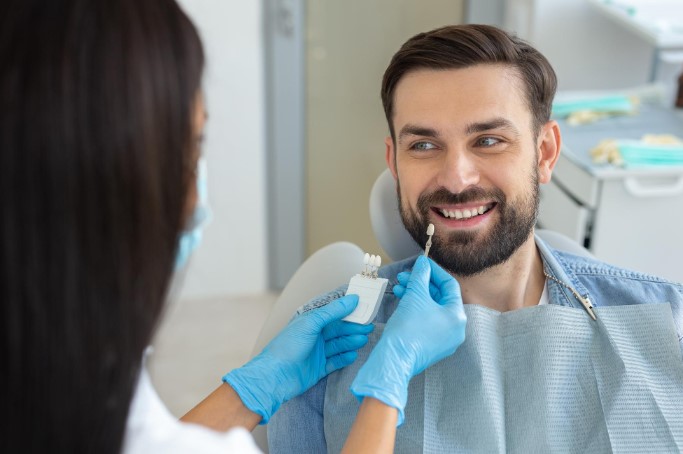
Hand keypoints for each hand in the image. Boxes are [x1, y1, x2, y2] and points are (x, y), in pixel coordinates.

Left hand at [223, 295, 373, 423]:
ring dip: (351, 342)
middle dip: (353, 328)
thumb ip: (332, 311)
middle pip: (338, 330)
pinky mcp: (319, 369)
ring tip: (362, 339)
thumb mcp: (311, 323)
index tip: (364, 308)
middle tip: (368, 326)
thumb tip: (352, 299)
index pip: (333, 314)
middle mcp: (314, 336)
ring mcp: (317, 353)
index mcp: (310, 322)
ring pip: (339, 345)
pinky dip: (344, 358)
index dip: (348, 311)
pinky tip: (353, 355)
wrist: (275, 376)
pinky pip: (336, 361)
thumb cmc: (288, 346)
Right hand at [350, 256, 465, 424]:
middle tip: (406, 276)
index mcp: (457, 317)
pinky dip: (416, 310)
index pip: (449, 285)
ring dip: (415, 295)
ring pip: (431, 309)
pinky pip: (427, 322)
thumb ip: (421, 275)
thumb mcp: (415, 295)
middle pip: (440, 298)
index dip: (434, 271)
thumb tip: (423, 263)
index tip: (421, 263)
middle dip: (421, 284)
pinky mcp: (432, 346)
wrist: (394, 359)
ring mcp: (445, 340)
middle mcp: (455, 329)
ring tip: (399, 288)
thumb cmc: (407, 329)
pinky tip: (402, 302)